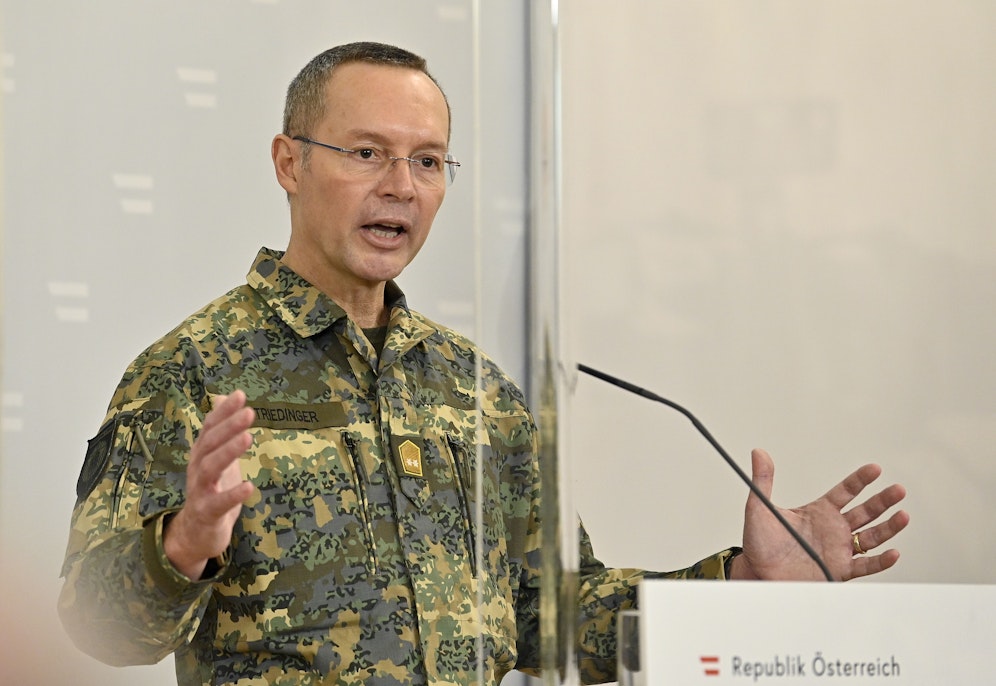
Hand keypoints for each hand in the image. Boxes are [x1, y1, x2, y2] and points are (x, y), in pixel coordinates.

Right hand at [163, 391, 255, 579]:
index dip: (224, 412)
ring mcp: (200, 490)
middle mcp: (197, 468)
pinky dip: (232, 495)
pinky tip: (249, 486)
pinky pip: (218, 503)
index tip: (240, 395)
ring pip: (210, 468)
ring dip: (228, 452)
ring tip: (247, 438)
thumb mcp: (217, 456)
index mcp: (202, 453)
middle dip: (228, 427)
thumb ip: (222, 428)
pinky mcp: (206, 513)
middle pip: (210, 444)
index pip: (210, 427)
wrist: (196, 532)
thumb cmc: (211, 489)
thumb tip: (225, 396)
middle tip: (249, 412)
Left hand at [729, 448, 909, 581]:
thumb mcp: (759, 508)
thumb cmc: (758, 543)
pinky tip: (893, 552)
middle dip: (883, 500)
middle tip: (898, 490)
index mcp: (818, 511)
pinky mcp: (838, 570)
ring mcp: (838, 550)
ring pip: (871, 537)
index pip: (845, 491)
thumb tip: (759, 453)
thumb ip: (763, 480)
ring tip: (903, 516)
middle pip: (865, 512)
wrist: (756, 573)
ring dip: (888, 527)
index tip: (875, 469)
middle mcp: (833, 529)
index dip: (860, 480)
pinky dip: (880, 561)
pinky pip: (865, 566)